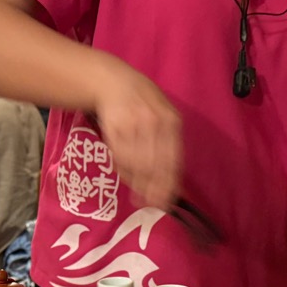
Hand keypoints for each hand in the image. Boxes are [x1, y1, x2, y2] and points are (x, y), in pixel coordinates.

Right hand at [93, 60, 181, 211]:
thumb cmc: (142, 102)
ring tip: (137, 194)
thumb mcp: (163, 115)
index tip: (166, 203)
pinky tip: (125, 175)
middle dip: (152, 189)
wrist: (113, 81)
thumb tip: (171, 182)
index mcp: (171, 121)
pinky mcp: (114, 127)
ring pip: (136, 164)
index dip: (169, 185)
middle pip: (155, 165)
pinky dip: (123, 171)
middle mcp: (154, 122)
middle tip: (150, 205)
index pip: (173, 160)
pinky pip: (120, 157)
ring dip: (136, 182)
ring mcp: (133, 124)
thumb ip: (168, 144)